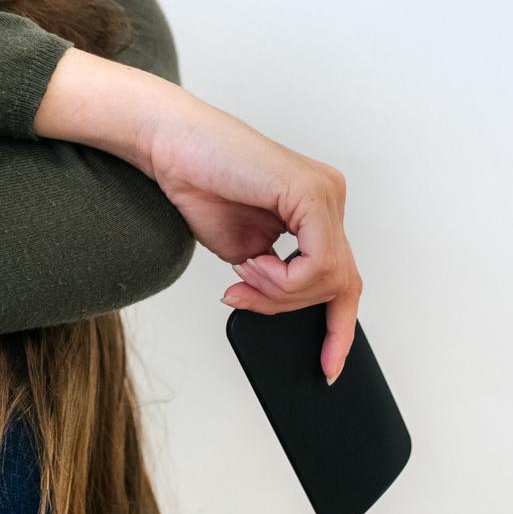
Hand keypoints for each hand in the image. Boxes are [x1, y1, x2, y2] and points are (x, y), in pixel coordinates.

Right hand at [138, 97, 363, 382]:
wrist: (170, 146)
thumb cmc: (199, 185)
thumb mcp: (244, 252)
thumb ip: (271, 279)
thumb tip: (282, 307)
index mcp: (316, 211)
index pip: (342, 278)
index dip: (338, 329)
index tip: (329, 367)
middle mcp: (328, 198)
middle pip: (338, 284)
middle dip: (290, 307)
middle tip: (247, 298)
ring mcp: (325, 192)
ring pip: (330, 278)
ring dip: (279, 292)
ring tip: (243, 273)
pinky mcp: (312, 192)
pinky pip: (317, 263)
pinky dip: (283, 278)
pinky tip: (252, 262)